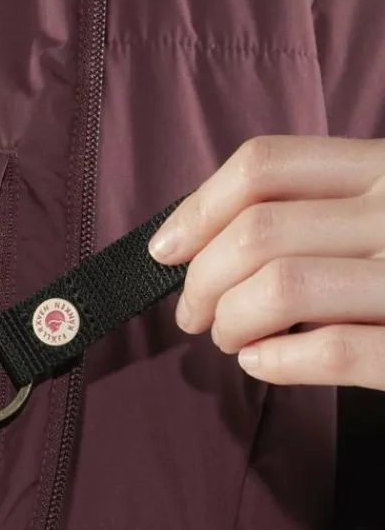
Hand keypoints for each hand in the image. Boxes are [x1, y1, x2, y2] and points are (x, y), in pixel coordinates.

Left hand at [148, 135, 384, 389]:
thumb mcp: (381, 209)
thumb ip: (316, 210)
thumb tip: (196, 242)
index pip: (265, 165)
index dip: (196, 210)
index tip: (166, 252)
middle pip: (257, 231)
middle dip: (200, 282)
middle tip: (194, 316)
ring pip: (281, 286)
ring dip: (230, 321)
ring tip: (230, 340)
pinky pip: (333, 349)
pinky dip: (276, 362)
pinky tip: (262, 364)